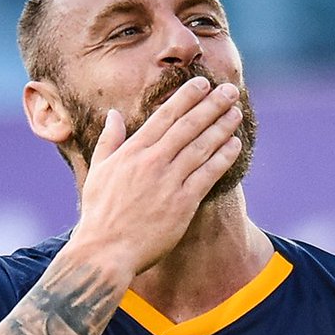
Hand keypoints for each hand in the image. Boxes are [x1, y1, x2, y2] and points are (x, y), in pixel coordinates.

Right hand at [74, 77, 243, 275]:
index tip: (202, 84)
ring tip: (236, 113)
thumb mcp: (98, 171)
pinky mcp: (182, 204)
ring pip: (202, 147)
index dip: (187, 97)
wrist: (106, 250)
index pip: (165, 116)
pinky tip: (235, 145)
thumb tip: (112, 114)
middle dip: (211, 105)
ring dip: (222, 127)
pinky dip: (223, 158)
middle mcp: (153, 161)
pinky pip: (208, 175)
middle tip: (230, 90)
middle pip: (188, 125)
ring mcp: (169, 182)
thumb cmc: (100, 215)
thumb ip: (109, 141)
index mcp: (133, 151)